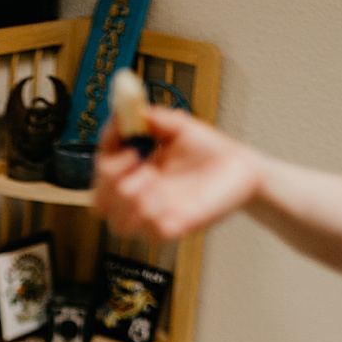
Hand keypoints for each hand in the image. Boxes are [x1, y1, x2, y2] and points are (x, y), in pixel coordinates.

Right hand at [93, 106, 263, 240]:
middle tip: (135, 157)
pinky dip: (156, 214)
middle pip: (99, 204)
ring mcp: (154, 215)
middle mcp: (140, 196)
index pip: (102, 168)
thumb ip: (154, 118)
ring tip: (154, 177)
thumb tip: (130, 109)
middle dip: (110, 178)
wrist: (243, 171)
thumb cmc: (213, 153)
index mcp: (135, 171)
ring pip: (118, 223)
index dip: (105, 151)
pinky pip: (151, 232)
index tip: (120, 133)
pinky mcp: (174, 228)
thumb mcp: (181, 127)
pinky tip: (169, 197)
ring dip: (131, 199)